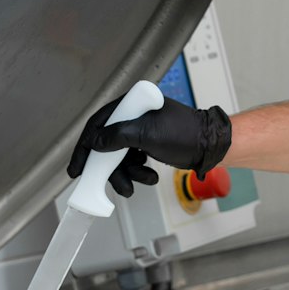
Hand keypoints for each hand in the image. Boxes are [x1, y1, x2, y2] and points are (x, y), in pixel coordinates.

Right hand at [66, 95, 231, 198]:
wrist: (211, 146)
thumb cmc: (185, 134)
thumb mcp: (147, 134)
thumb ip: (117, 136)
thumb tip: (94, 142)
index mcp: (131, 104)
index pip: (97, 125)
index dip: (85, 147)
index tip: (77, 168)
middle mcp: (132, 115)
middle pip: (107, 145)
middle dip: (111, 169)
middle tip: (113, 185)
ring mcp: (140, 130)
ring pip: (119, 157)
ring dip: (128, 174)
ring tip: (143, 181)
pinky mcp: (147, 143)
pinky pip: (132, 161)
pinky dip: (137, 172)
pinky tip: (149, 176)